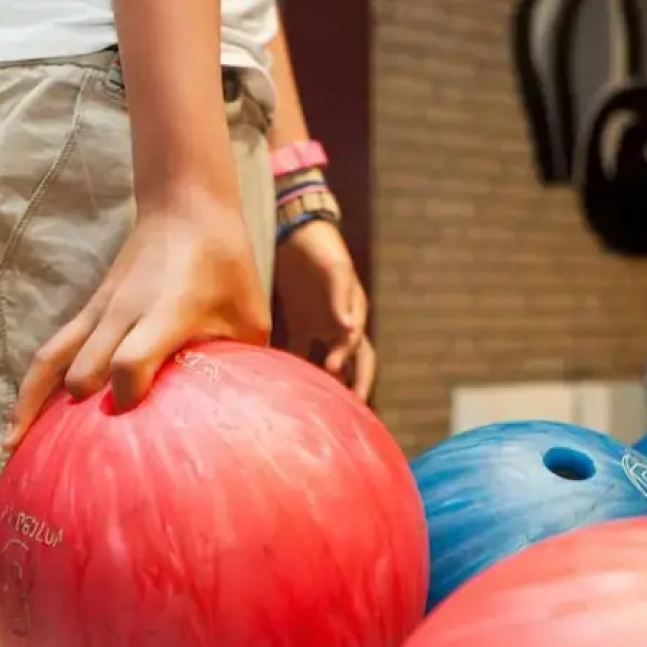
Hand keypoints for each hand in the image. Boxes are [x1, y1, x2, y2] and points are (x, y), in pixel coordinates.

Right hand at [5, 191, 269, 449]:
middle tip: (85, 464)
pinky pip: (48, 353)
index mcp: (167, 312)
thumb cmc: (225, 265)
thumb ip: (244, 366)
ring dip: (32, 406)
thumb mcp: (249, 315)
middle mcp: (123, 313)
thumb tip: (246, 422)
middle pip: (85, 370)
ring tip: (15, 452)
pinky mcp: (86, 313)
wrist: (184, 209)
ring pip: (52, 361)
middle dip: (82, 415)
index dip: (128, 395)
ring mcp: (98, 312)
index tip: (134, 428)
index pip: (132, 360)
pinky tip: (16, 427)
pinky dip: (30, 388)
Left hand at [275, 219, 375, 399]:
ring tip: (322, 410)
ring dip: (328, 384)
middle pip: (354, 366)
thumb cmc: (320, 248)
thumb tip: (349, 328)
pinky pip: (300, 351)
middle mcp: (341, 325)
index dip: (353, 372)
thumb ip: (341, 298)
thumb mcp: (334, 268)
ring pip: (329, 363)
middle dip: (354, 389)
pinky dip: (295, 367)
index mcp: (353, 315)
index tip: (337, 382)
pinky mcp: (301, 322)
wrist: (297, 231)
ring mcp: (322, 325)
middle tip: (351, 415)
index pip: (360, 353)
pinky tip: (286, 387)